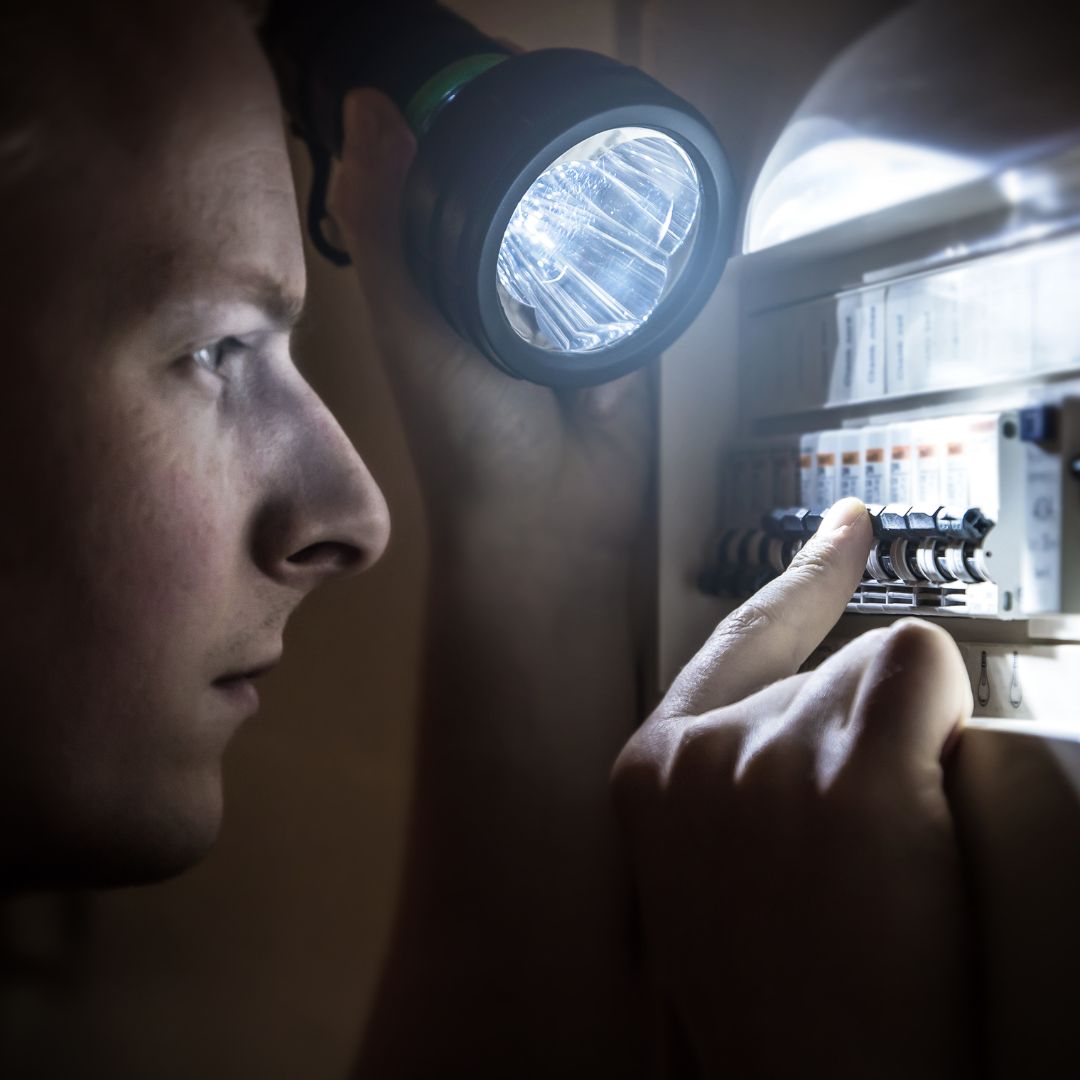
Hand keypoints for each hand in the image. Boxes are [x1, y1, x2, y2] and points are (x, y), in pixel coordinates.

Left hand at [326, 89, 651, 553]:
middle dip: (547, 152)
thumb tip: (368, 105)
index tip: (499, 72)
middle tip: (567, 102)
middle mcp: (505, 290)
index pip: (456, 178)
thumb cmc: (465, 434)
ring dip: (602, 197)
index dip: (469, 123)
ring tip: (615, 140)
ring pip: (587, 231)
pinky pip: (638, 276)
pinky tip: (658, 206)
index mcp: (444, 281)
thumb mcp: (411, 327)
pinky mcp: (626, 336)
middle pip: (529, 197)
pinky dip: (644, 249)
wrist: (552, 518)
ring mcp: (570, 312)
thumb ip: (389, 229)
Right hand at [612, 498, 977, 1077]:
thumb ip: (733, 778)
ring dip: (907, 754)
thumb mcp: (707, 872)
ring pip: (880, 675)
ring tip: (887, 871)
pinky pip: (920, 672)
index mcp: (652, 772)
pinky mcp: (850, 772)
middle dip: (867, 740)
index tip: (847, 527)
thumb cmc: (772, 1000)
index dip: (801, 580)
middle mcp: (700, 751)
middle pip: (827, 668)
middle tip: (868, 854)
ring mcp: (770, 757)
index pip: (737, 639)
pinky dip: (939, 721)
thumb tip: (819, 721)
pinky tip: (919, 808)